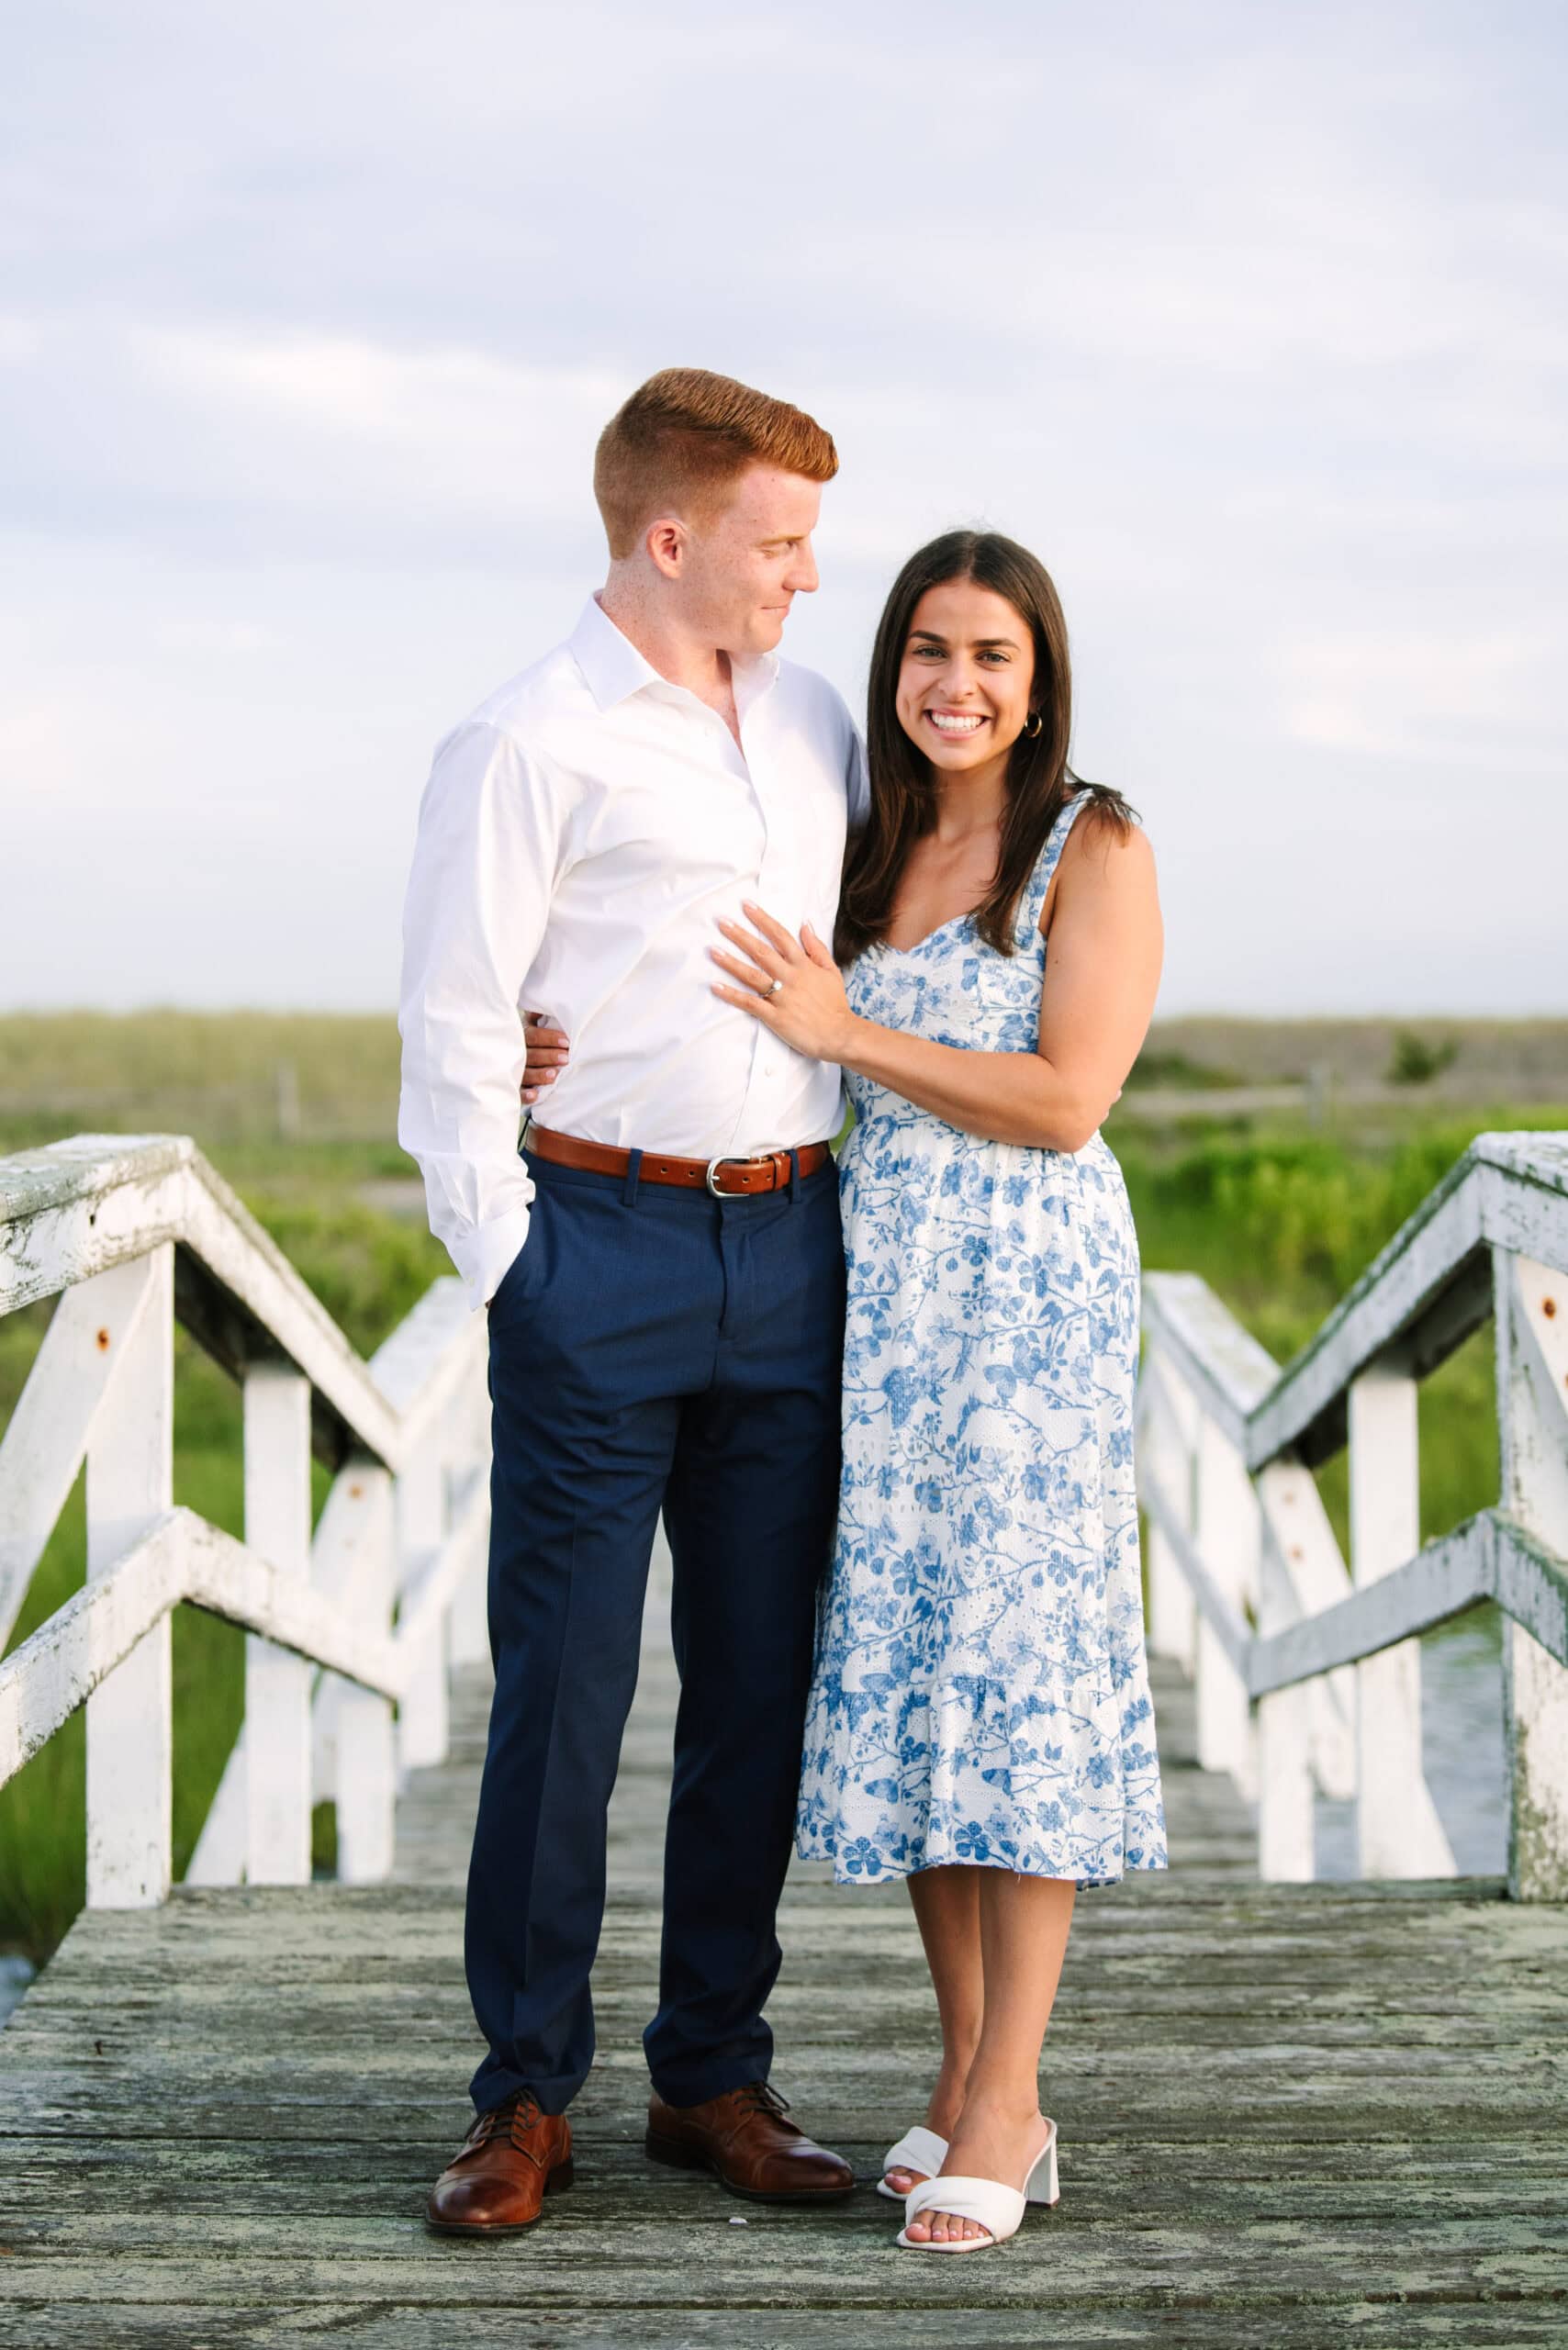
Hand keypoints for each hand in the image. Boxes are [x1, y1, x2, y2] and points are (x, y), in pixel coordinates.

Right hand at [520, 1011, 568, 1107]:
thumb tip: (545, 1007)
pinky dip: (524, 1095)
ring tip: (553, 1075)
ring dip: (538, 1075)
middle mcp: (515, 1055)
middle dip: (548, 1056)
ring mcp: (513, 1072)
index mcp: (521, 1038)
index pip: (533, 1036)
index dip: (549, 1038)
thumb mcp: (534, 1027)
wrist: (511, 1062)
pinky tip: (534, 1095)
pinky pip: (516, 1093)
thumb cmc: (532, 1043)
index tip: (567, 1041)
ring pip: (524, 1073)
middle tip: (566, 1058)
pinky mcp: (513, 1088)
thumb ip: (538, 1017)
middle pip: (530, 1055)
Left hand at [711, 903, 855, 1063]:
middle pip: (762, 952)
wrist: (840, 1034)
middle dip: (740, 935)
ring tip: (713, 950)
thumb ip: (817, 947)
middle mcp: (790, 977)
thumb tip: (805, 924)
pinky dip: (733, 995)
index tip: (747, 906)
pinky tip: (716, 987)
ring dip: (731, 963)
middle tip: (721, 922)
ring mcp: (782, 997)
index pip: (780, 936)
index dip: (763, 920)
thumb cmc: (835, 1004)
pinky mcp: (775, 1017)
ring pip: (752, 975)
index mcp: (803, 965)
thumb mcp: (831, 971)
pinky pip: (750, 1004)